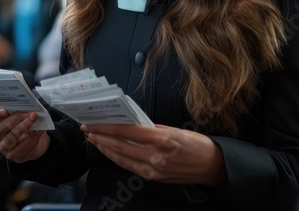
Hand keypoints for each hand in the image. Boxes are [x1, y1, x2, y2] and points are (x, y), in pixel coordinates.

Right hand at [0, 107, 49, 162]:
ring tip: (33, 119)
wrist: (34, 137)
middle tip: (28, 113)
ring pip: (10, 138)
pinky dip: (31, 137)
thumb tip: (24, 104)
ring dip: (24, 127)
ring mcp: (2, 147)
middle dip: (15, 119)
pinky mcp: (12, 155)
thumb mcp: (18, 112)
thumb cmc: (23, 121)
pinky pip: (21, 147)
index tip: (4, 111)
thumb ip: (17, 107)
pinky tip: (37, 131)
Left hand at [83, 124, 224, 185]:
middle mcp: (156, 156)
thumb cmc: (196, 144)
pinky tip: (108, 151)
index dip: (107, 127)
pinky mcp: (153, 177)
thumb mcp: (175, 129)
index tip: (94, 122)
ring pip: (121, 158)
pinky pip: (129, 166)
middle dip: (100, 137)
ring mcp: (154, 169)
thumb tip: (131, 123)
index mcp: (162, 139)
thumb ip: (152, 128)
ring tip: (93, 139)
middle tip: (87, 129)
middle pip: (120, 145)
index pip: (127, 131)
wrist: (211, 166)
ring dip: (104, 148)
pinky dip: (116, 158)